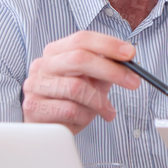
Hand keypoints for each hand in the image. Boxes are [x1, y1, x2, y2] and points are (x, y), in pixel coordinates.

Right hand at [23, 31, 138, 132]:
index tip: (131, 54)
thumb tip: (129, 62)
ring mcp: (35, 85)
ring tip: (105, 110)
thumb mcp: (90, 81)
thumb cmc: (69, 101)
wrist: (48, 128)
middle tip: (133, 82)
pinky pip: (70, 109)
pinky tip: (85, 119)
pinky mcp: (33, 107)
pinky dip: (85, 116)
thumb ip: (106, 69)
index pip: (82, 39)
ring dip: (98, 101)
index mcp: (56, 51)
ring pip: (77, 88)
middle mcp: (42, 64)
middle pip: (79, 58)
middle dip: (112, 70)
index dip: (108, 44)